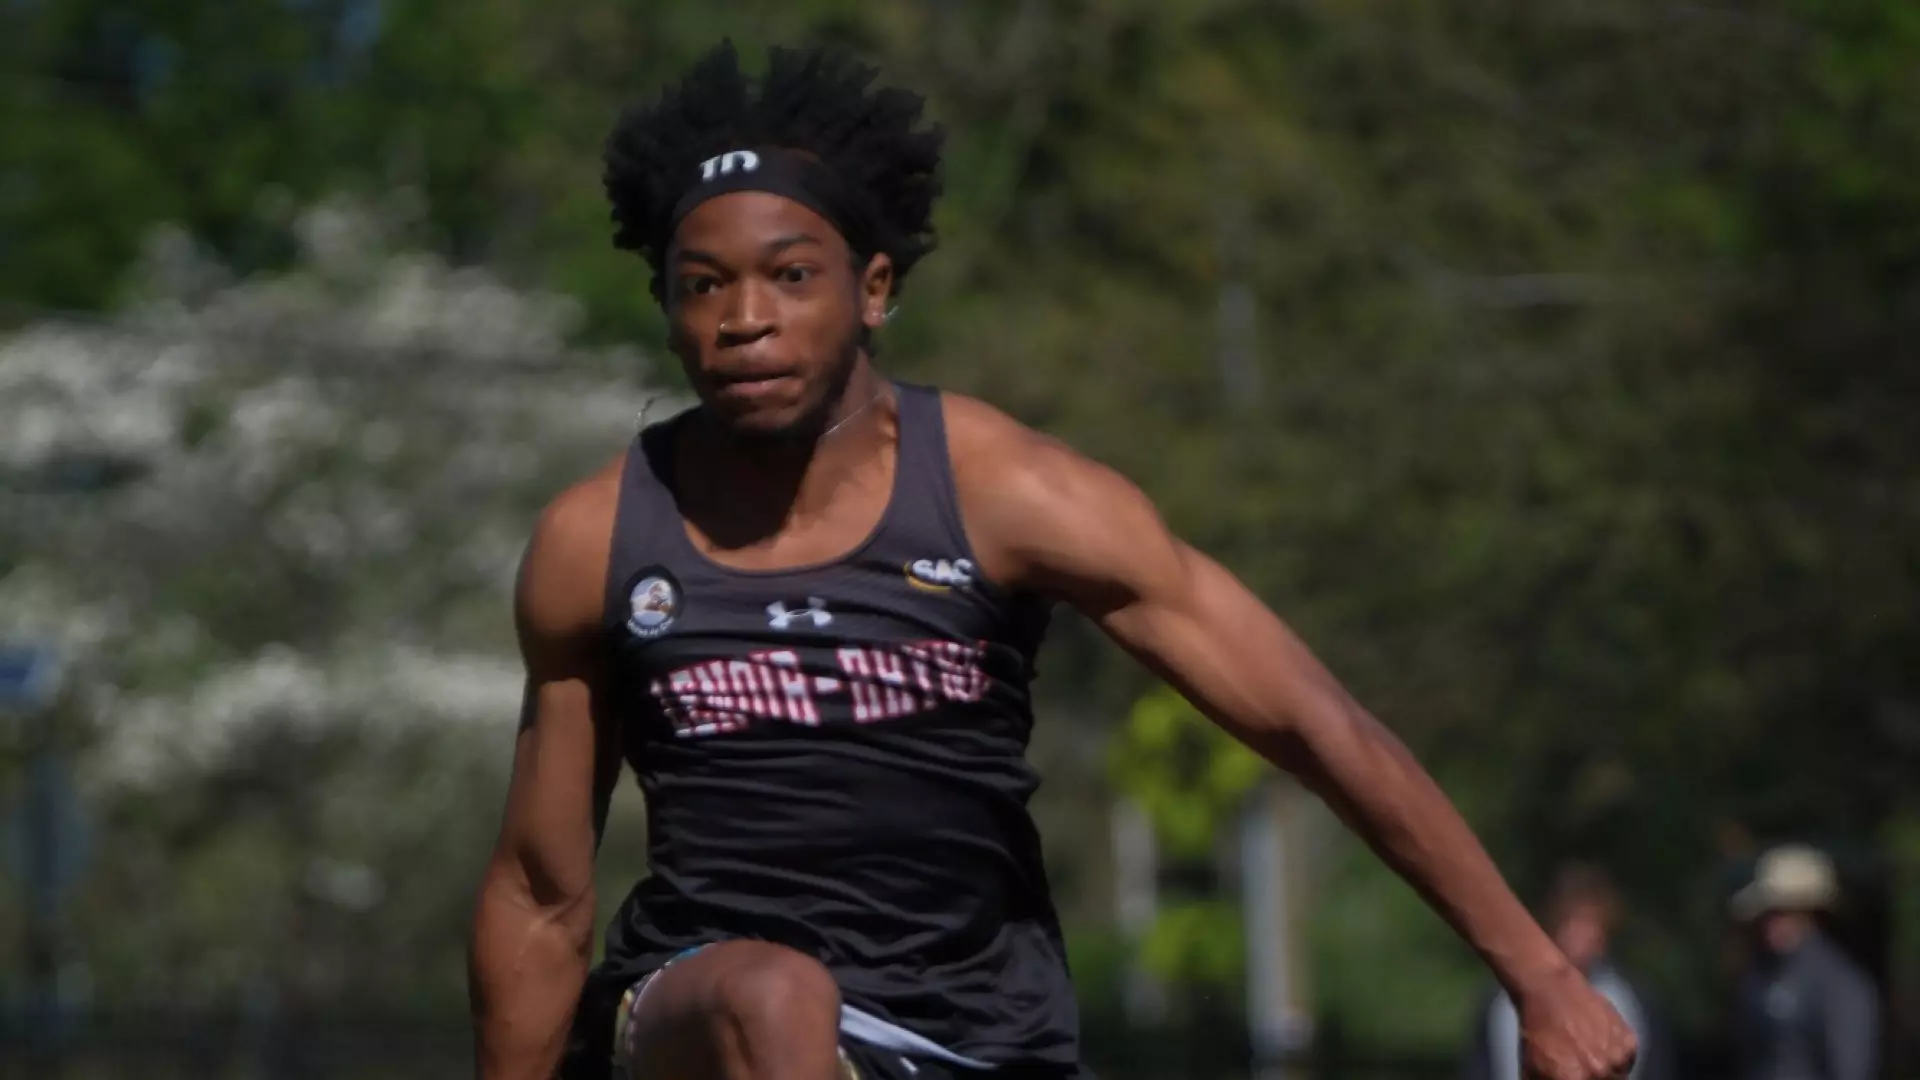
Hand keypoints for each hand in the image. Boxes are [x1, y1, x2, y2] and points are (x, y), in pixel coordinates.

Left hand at [1516, 967, 1637, 1078]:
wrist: (1551, 991)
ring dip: (1607, 1071)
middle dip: (1591, 1078)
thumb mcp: (1532, 1069)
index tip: (1575, 1075)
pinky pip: (1627, 1060)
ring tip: (1589, 1053)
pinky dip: (1617, 1055)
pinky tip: (1598, 1041)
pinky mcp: (1629, 1041)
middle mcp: (1598, 1072)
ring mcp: (1616, 1056)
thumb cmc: (1537, 1031)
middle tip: (1582, 1067)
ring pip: (1618, 1077)